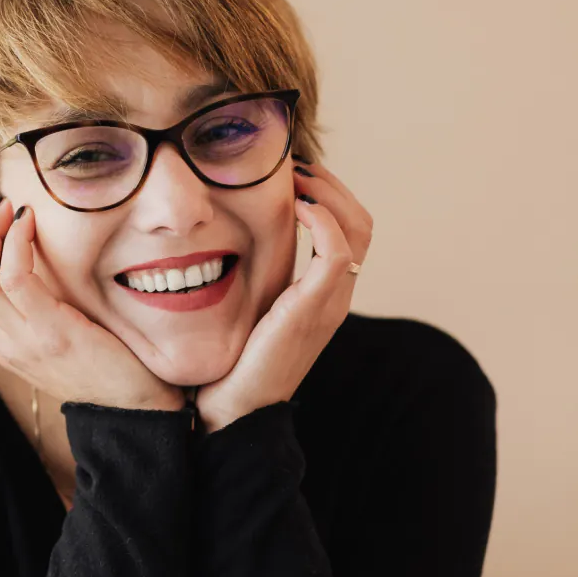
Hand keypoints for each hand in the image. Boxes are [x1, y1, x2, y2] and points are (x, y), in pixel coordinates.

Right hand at [0, 197, 184, 412]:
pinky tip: (29, 224)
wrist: (139, 406)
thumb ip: (42, 307)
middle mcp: (5, 344)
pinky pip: (16, 278)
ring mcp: (24, 340)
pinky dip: (17, 242)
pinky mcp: (51, 332)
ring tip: (8, 210)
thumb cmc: (109, 364)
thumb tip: (36, 260)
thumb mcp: (63, 335)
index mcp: (5, 345)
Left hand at [194, 158, 374, 433]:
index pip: (349, 228)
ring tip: (294, 175)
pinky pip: (338, 252)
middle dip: (331, 183)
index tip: (290, 171)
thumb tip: (216, 240)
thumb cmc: (227, 364)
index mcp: (321, 295)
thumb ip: (247, 279)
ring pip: (357, 228)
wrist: (230, 413)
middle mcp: (334, 297)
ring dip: (328, 191)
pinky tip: (294, 205)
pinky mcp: (314, 310)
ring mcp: (329, 304)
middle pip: (361, 221)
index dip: (327, 192)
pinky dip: (323, 220)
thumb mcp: (242, 310)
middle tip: (293, 163)